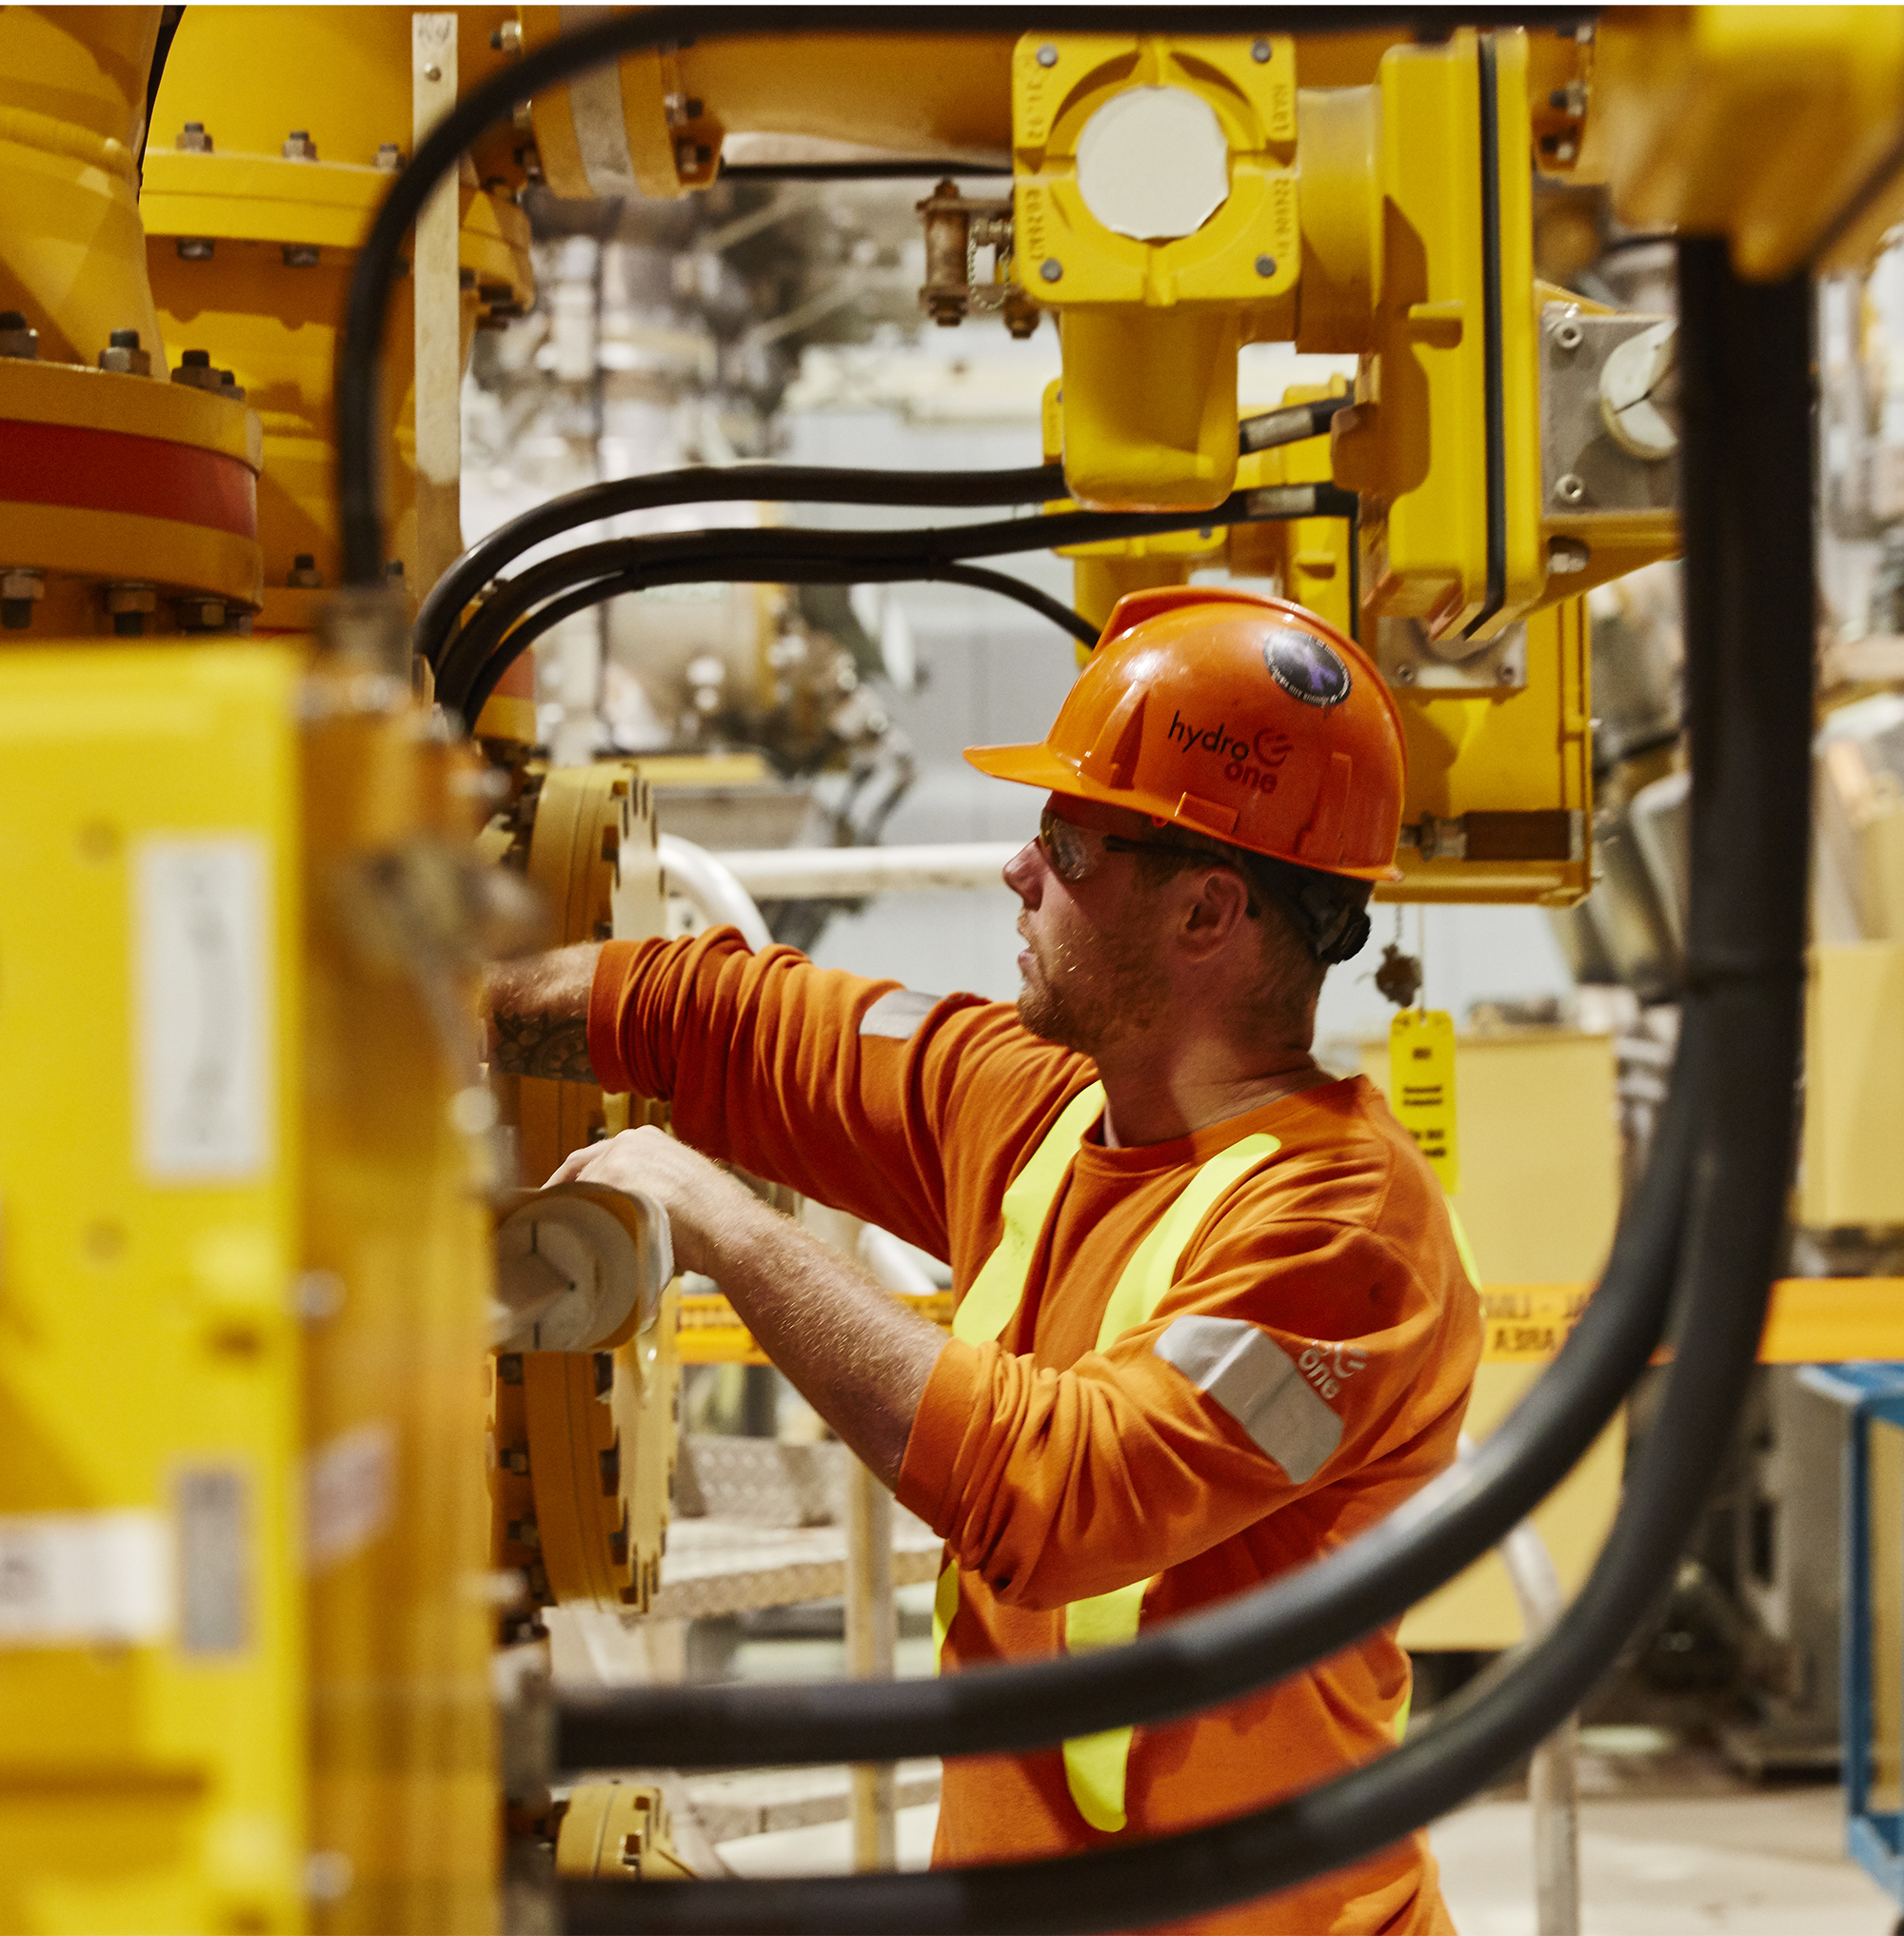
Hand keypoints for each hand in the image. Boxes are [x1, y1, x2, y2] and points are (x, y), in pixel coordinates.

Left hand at [545, 1126, 754, 1277]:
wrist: (725, 1226)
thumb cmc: (711, 1217)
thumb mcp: (678, 1184)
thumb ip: (648, 1185)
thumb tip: (625, 1209)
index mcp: (644, 1140)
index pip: (597, 1156)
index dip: (578, 1180)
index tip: (567, 1198)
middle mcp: (627, 1142)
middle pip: (580, 1167)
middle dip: (565, 1193)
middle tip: (551, 1218)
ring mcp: (617, 1159)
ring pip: (577, 1188)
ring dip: (568, 1211)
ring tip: (558, 1235)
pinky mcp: (611, 1182)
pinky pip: (577, 1204)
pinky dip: (571, 1221)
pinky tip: (567, 1237)